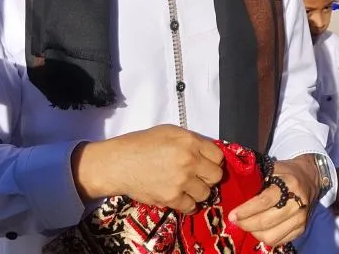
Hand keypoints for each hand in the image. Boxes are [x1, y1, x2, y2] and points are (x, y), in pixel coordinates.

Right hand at [72, 125, 224, 213]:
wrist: (119, 163)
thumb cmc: (142, 144)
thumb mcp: (170, 132)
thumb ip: (191, 141)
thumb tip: (206, 152)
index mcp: (190, 142)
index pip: (218, 156)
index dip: (213, 161)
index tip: (206, 164)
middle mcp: (189, 161)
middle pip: (216, 176)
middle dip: (209, 177)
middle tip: (198, 177)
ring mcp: (181, 181)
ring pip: (206, 193)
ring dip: (199, 191)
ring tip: (188, 188)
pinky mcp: (171, 198)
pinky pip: (191, 206)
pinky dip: (188, 204)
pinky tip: (182, 199)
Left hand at [230, 154, 318, 246]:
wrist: (310, 178)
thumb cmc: (287, 172)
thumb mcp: (274, 169)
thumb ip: (258, 179)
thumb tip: (236, 193)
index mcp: (289, 184)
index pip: (264, 202)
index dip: (246, 211)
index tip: (232, 215)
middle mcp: (297, 204)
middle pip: (266, 222)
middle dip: (246, 224)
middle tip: (236, 221)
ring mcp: (300, 218)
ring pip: (271, 236)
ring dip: (254, 233)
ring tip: (248, 224)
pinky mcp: (301, 229)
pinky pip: (279, 241)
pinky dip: (265, 237)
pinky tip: (259, 229)